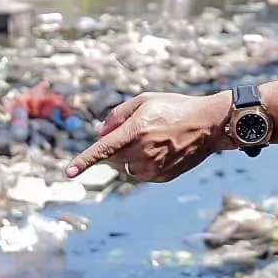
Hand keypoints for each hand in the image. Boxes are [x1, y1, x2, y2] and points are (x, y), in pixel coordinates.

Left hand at [66, 91, 232, 182]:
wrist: (208, 124)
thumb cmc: (175, 107)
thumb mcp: (145, 100)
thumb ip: (117, 115)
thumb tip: (99, 133)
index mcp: (136, 130)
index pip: (103, 150)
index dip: (84, 161)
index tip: (68, 172)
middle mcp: (142, 151)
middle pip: (113, 157)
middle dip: (115, 147)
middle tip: (135, 131)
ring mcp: (153, 167)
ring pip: (126, 167)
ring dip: (129, 156)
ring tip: (153, 140)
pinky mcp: (161, 176)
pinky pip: (141, 174)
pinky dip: (143, 164)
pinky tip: (160, 150)